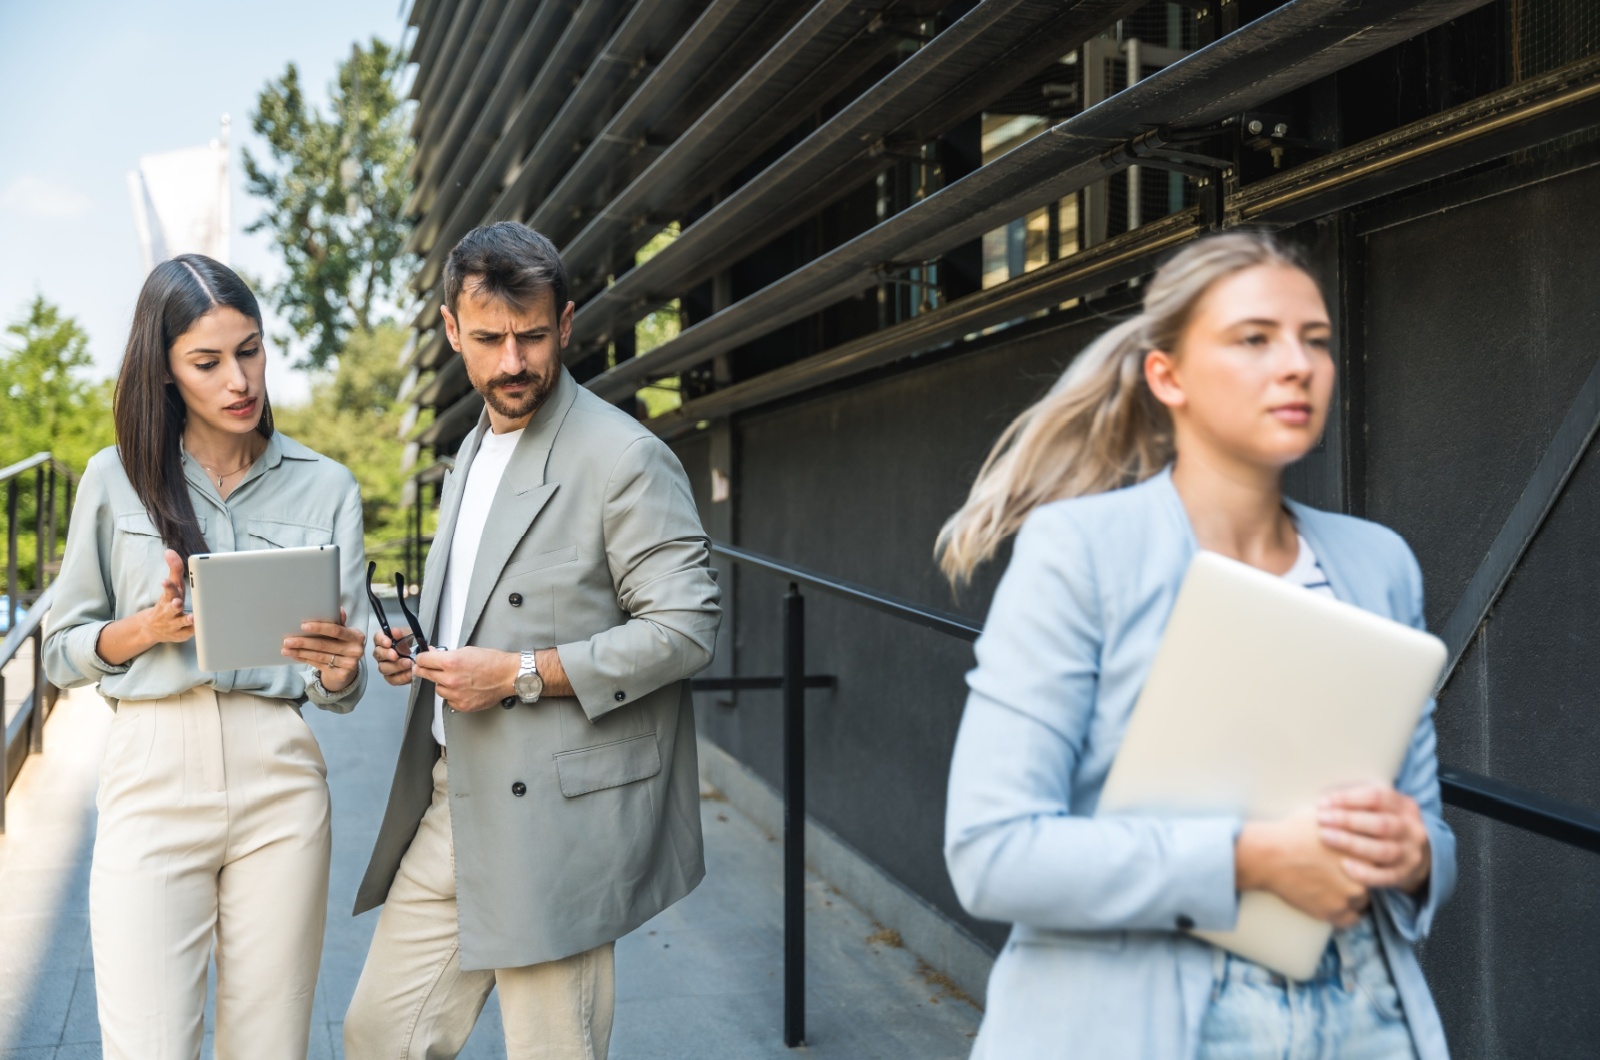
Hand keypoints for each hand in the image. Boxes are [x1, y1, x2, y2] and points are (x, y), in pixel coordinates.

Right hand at [140, 549, 194, 644]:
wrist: (153, 627)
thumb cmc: (170, 601)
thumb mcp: (173, 586)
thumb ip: (174, 569)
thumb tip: (169, 552)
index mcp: (168, 598)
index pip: (167, 590)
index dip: (168, 586)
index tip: (165, 581)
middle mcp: (169, 611)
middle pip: (171, 608)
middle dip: (174, 605)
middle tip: (177, 602)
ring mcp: (174, 624)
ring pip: (180, 622)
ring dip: (186, 620)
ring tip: (193, 617)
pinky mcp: (180, 634)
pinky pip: (188, 634)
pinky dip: (193, 631)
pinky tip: (202, 628)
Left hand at [282, 607, 365, 692]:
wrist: (349, 668)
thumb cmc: (343, 645)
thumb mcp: (344, 634)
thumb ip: (340, 623)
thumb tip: (339, 609)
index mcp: (357, 636)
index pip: (336, 630)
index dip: (319, 628)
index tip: (303, 626)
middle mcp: (355, 650)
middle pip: (324, 644)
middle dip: (304, 642)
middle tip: (287, 640)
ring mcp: (349, 664)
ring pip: (319, 656)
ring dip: (300, 652)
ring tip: (286, 649)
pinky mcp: (341, 675)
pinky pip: (318, 665)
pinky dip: (304, 659)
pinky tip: (295, 656)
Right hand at [372, 627, 415, 686]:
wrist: (422, 656)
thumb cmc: (413, 644)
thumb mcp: (410, 635)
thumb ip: (402, 633)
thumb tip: (396, 632)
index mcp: (384, 641)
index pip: (377, 638)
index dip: (381, 640)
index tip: (388, 642)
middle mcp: (381, 654)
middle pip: (378, 654)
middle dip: (386, 654)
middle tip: (396, 655)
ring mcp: (385, 666)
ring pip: (384, 668)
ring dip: (396, 666)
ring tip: (408, 663)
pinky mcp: (392, 677)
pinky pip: (393, 679)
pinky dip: (402, 676)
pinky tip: (410, 673)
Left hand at [412, 646, 517, 712]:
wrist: (508, 676)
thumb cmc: (492, 662)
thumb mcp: (467, 651)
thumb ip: (447, 654)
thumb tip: (433, 655)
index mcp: (451, 662)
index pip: (423, 660)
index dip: (421, 659)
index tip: (420, 660)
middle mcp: (451, 679)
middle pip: (426, 674)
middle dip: (426, 669)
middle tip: (427, 668)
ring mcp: (456, 694)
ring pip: (438, 689)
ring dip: (442, 684)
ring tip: (455, 679)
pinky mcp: (462, 705)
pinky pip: (448, 700)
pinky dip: (452, 695)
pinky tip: (462, 689)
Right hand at [1236, 812, 1369, 927]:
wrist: (1270, 855)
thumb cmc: (1294, 832)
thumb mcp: (1327, 817)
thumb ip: (1349, 821)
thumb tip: (1358, 816)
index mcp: (1364, 852)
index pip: (1377, 860)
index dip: (1366, 858)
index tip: (1357, 857)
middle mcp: (1362, 876)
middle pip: (1372, 880)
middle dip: (1360, 876)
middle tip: (1344, 871)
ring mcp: (1348, 896)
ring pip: (1362, 900)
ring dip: (1352, 895)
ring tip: (1336, 887)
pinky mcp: (1333, 912)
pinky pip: (1350, 919)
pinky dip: (1344, 913)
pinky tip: (1335, 902)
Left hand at [1318, 785, 1431, 895]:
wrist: (1413, 854)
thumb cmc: (1382, 823)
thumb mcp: (1379, 807)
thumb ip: (1357, 800)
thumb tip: (1324, 800)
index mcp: (1404, 806)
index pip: (1378, 797)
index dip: (1348, 799)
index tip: (1323, 803)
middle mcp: (1411, 829)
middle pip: (1381, 824)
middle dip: (1348, 820)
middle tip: (1321, 819)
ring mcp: (1410, 854)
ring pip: (1383, 850)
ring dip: (1351, 843)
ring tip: (1325, 837)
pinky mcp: (1404, 874)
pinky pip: (1385, 877)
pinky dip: (1364, 872)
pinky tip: (1343, 865)